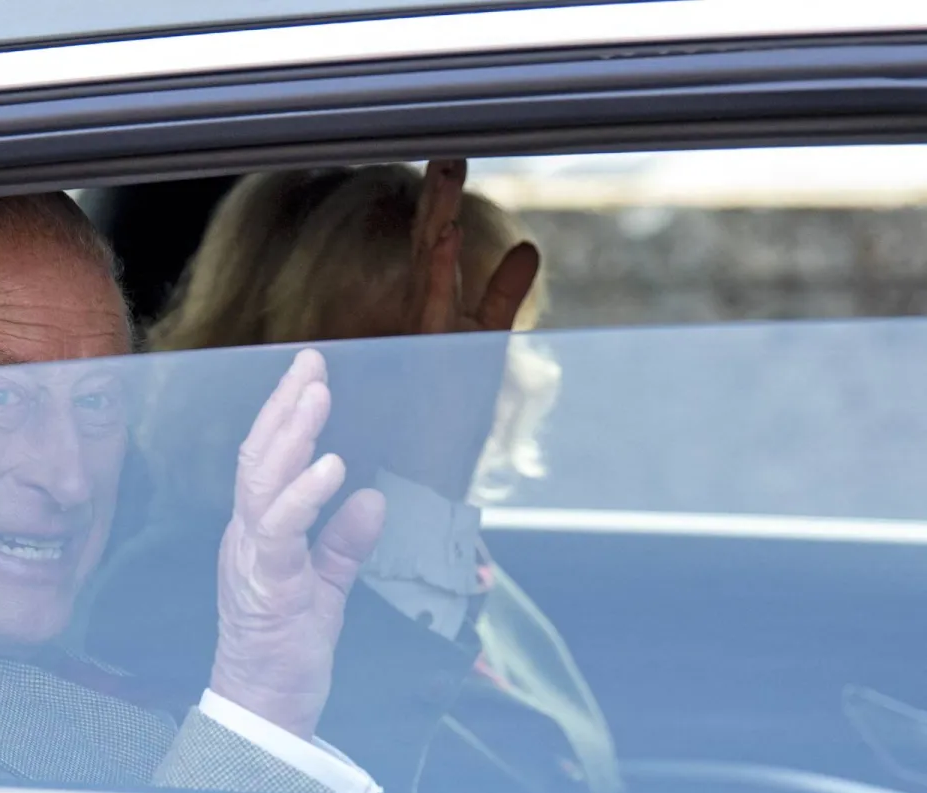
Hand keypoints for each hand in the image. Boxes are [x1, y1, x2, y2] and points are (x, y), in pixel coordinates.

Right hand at [210, 349, 386, 739]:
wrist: (264, 707)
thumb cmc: (286, 650)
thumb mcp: (325, 587)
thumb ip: (343, 543)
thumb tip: (370, 498)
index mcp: (259, 533)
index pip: (267, 461)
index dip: (285, 415)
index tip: (310, 374)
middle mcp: (247, 536)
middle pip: (259, 457)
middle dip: (285, 407)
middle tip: (312, 363)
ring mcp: (252, 557)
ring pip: (263, 482)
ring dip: (291, 435)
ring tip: (316, 397)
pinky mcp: (266, 583)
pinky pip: (280, 530)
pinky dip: (304, 495)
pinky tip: (331, 467)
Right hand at [388, 159, 541, 496]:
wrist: (418, 489)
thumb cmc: (443, 426)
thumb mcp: (483, 346)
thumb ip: (501, 296)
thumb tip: (526, 245)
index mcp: (432, 316)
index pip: (434, 251)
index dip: (441, 206)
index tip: (448, 159)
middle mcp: (421, 325)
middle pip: (428, 250)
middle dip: (438, 201)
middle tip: (447, 151)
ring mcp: (422, 342)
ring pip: (426, 270)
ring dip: (438, 219)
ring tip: (447, 171)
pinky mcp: (429, 364)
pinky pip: (431, 312)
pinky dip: (439, 272)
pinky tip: (447, 234)